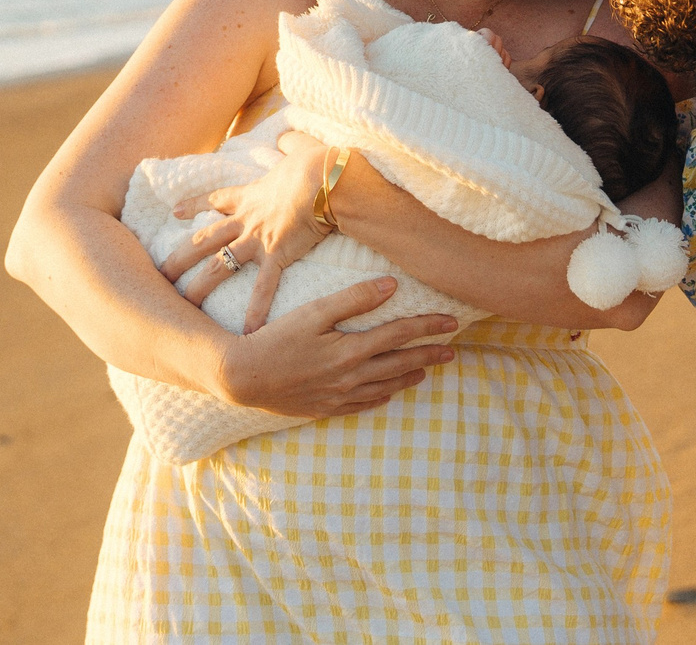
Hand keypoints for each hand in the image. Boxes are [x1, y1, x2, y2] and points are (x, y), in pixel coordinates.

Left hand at [164, 130, 337, 329]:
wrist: (327, 178)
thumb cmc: (316, 163)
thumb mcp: (300, 148)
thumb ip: (292, 143)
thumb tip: (290, 135)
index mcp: (251, 195)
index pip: (216, 200)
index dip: (195, 205)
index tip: (175, 212)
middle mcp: (247, 219)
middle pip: (204, 239)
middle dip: (179, 257)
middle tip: (159, 273)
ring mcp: (258, 239)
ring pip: (219, 266)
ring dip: (200, 287)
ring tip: (182, 305)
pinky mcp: (277, 254)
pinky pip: (262, 288)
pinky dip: (255, 311)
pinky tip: (247, 332)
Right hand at [212, 276, 461, 417]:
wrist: (243, 377)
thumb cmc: (276, 338)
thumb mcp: (314, 311)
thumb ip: (353, 299)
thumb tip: (391, 286)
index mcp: (351, 350)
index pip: (400, 335)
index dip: (428, 327)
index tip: (451, 323)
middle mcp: (351, 377)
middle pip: (400, 363)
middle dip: (428, 355)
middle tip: (452, 352)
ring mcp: (339, 396)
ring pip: (385, 386)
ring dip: (409, 376)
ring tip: (427, 370)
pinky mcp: (325, 408)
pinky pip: (363, 405)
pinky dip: (381, 396)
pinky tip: (389, 392)